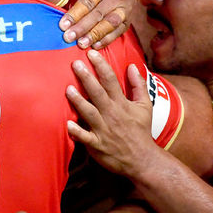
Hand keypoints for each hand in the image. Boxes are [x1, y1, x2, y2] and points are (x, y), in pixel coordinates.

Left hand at [60, 0, 137, 48]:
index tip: (62, 25)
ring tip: (81, 44)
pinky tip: (94, 46)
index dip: (75, 13)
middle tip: (68, 37)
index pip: (89, 1)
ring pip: (110, 24)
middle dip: (82, 27)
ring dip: (95, 35)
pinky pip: (118, 31)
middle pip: (99, 14)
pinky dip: (107, 40)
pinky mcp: (128, 20)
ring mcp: (125, 9)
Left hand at [66, 51, 155, 181]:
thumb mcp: (145, 106)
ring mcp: (104, 130)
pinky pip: (85, 137)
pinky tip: (67, 124)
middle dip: (86, 78)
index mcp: (122, 104)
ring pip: (89, 113)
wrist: (142, 159)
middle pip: (98, 93)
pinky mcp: (97, 145)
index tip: (91, 53)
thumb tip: (132, 66)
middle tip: (75, 64)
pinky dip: (77, 132)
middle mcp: (112, 114)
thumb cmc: (141, 130)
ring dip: (78, 101)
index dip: (101, 66)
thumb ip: (138, 85)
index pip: (111, 80)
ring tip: (68, 89)